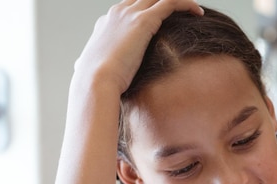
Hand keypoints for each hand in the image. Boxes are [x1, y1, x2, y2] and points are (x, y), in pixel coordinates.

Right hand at [74, 0, 203, 92]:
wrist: (96, 82)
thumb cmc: (92, 82)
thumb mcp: (86, 68)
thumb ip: (86, 64)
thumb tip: (78, 68)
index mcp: (105, 23)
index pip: (128, 9)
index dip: (145, 13)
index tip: (160, 23)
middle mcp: (117, 13)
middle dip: (161, 2)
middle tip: (182, 11)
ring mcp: (130, 14)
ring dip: (178, 1)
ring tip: (194, 9)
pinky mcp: (144, 21)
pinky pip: (171, 3)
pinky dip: (186, 4)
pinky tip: (198, 12)